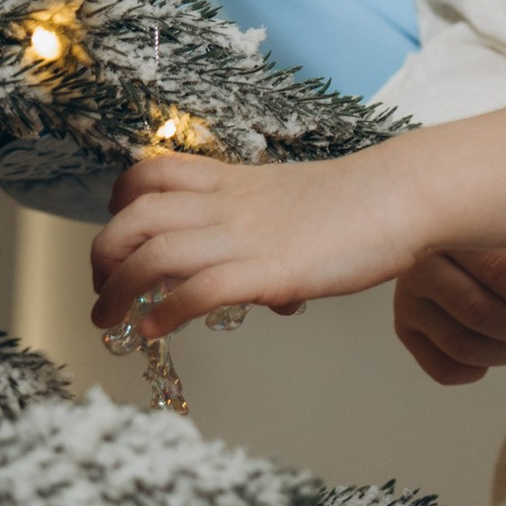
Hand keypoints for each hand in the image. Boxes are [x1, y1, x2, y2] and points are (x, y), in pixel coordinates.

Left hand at [91, 142, 424, 331]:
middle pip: (133, 217)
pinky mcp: (269, 272)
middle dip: (103, 256)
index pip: (149, 174)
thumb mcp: (297, 206)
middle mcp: (227, 205)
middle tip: (101, 292)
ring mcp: (245, 238)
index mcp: (231, 181)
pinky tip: (154, 331)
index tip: (120, 234)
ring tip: (109, 321)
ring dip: (117, 291)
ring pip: (152, 254)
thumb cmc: (362, 205)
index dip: (119, 203)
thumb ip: (272, 239)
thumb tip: (271, 292)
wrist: (404, 195)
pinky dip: (166, 312)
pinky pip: (198, 290)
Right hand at [394, 242, 505, 384]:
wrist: (455, 245)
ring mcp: (407, 302)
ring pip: (461, 345)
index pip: (495, 271)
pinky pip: (445, 369)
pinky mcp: (406, 331)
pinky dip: (479, 369)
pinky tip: (494, 348)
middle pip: (477, 311)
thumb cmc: (497, 241)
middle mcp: (416, 267)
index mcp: (447, 232)